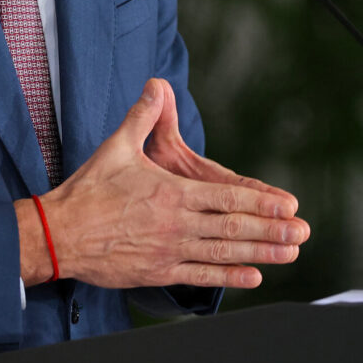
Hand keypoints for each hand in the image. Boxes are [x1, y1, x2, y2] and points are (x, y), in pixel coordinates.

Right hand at [16, 78, 309, 289]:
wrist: (60, 233)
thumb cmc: (88, 189)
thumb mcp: (117, 146)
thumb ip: (142, 117)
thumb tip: (156, 85)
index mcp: (171, 193)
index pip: (226, 197)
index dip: (260, 202)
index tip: (288, 206)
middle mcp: (176, 224)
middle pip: (233, 228)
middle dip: (271, 231)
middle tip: (301, 233)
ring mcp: (169, 252)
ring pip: (223, 254)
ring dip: (260, 254)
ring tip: (289, 254)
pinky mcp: (158, 272)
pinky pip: (200, 276)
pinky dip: (229, 277)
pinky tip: (252, 277)